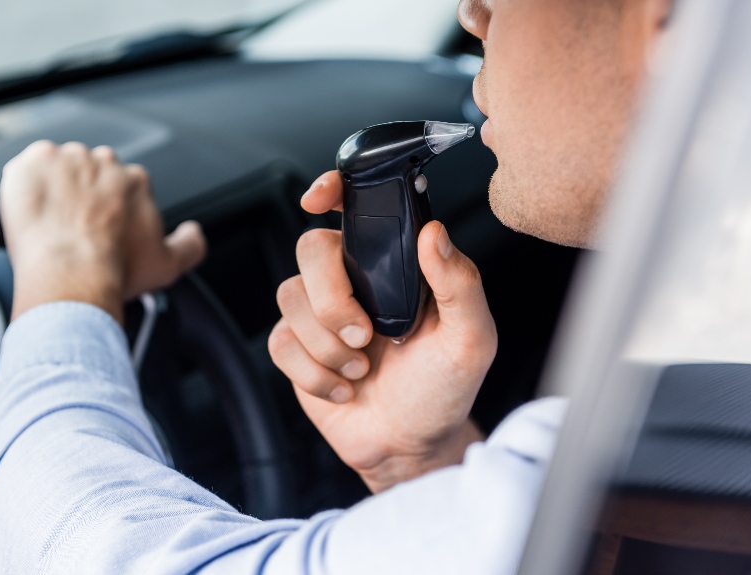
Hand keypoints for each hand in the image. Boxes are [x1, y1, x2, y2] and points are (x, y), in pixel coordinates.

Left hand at [0, 141, 206, 322]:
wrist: (72, 274)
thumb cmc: (115, 270)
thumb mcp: (168, 266)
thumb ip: (190, 246)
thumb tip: (194, 234)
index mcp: (135, 180)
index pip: (121, 187)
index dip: (110, 210)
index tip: (100, 230)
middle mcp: (103, 163)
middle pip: (89, 174)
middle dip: (81, 196)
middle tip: (73, 229)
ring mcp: (65, 160)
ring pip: (56, 171)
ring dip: (52, 191)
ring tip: (48, 225)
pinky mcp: (32, 164)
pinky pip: (25, 168)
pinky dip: (24, 187)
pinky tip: (29, 214)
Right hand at [268, 171, 495, 492]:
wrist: (410, 446)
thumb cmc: (444, 389)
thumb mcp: (470, 340)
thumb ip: (460, 285)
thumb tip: (434, 233)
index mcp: (395, 264)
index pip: (356, 208)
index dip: (331, 190)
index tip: (318, 200)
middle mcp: (353, 279)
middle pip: (309, 248)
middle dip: (332, 297)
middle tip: (366, 336)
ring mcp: (319, 312)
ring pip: (288, 296)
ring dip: (326, 344)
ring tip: (361, 369)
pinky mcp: (295, 347)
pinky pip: (280, 341)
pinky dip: (313, 373)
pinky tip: (343, 387)